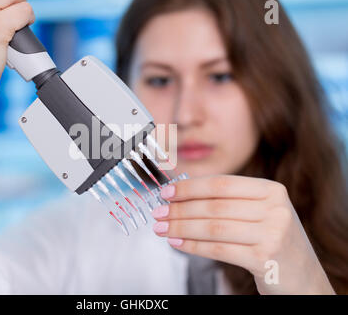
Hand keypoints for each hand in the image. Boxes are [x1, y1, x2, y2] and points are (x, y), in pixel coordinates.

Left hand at [152, 175, 334, 293]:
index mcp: (272, 190)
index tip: (166, 193)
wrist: (303, 278)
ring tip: (161, 228)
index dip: (190, 188)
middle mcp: (275, 209)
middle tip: (158, 213)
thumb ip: (228, 201)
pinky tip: (177, 243)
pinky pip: (219, 249)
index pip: (221, 184)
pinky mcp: (266, 258)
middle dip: (180, 209)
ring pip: (214, 227)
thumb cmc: (273, 241)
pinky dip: (193, 246)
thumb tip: (180, 195)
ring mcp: (273, 233)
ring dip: (181, 227)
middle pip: (215, 206)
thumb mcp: (260, 213)